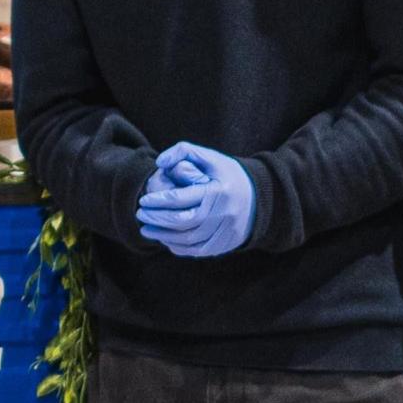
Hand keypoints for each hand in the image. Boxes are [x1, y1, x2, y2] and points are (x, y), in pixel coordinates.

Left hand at [136, 142, 255, 258]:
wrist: (261, 197)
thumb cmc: (227, 174)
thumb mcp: (210, 157)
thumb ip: (183, 151)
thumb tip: (160, 163)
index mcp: (218, 191)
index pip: (181, 199)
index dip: (158, 201)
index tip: (143, 200)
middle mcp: (223, 213)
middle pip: (183, 221)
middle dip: (157, 219)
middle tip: (140, 214)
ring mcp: (225, 231)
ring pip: (188, 239)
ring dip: (163, 235)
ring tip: (146, 228)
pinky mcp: (225, 244)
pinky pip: (197, 250)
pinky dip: (178, 247)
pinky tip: (164, 239)